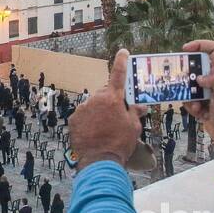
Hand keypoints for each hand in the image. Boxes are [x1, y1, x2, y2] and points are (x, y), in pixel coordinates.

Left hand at [67, 50, 143, 169]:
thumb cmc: (120, 143)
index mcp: (112, 98)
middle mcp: (95, 99)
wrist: (99, 160)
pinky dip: (88, 120)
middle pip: (105, 93)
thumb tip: (140, 106)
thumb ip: (134, 112)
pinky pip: (83, 115)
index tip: (122, 52)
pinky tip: (94, 132)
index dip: (121, 61)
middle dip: (111, 100)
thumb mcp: (133, 127)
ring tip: (104, 129)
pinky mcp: (73, 119)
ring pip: (93, 105)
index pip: (118, 74)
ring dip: (98, 112)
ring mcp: (82, 109)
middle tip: (116, 115)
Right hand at [181, 40, 213, 154]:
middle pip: (197, 66)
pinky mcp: (201, 102)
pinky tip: (200, 113)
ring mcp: (207, 91)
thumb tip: (200, 78)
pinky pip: (189, 99)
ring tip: (197, 105)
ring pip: (189, 84)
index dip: (201, 44)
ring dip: (188, 95)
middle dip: (187, 73)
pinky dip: (191, 106)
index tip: (186, 50)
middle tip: (180, 79)